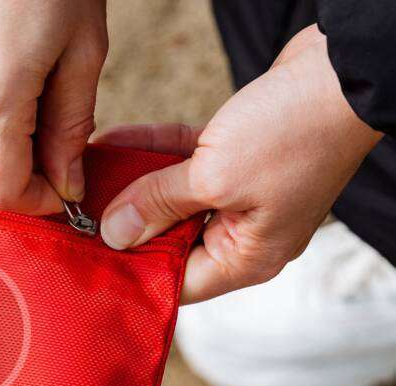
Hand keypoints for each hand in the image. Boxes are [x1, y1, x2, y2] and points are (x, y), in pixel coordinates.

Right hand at [0, 0, 107, 214]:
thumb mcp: (82, 53)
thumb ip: (70, 130)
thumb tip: (66, 186)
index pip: (3, 193)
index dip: (38, 204)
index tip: (67, 192)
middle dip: (27, 171)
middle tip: (64, 141)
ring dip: (8, 142)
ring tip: (42, 97)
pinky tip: (15, 79)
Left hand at [97, 25, 382, 303]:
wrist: (346, 68)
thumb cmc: (295, 132)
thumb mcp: (215, 177)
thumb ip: (159, 205)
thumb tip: (114, 235)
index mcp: (248, 257)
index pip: (176, 282)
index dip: (131, 270)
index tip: (87, 256)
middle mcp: (243, 232)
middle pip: (167, 239)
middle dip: (124, 223)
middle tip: (74, 216)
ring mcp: (240, 193)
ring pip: (170, 196)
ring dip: (130, 182)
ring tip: (83, 178)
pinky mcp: (234, 155)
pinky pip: (181, 161)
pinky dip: (150, 151)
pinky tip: (109, 142)